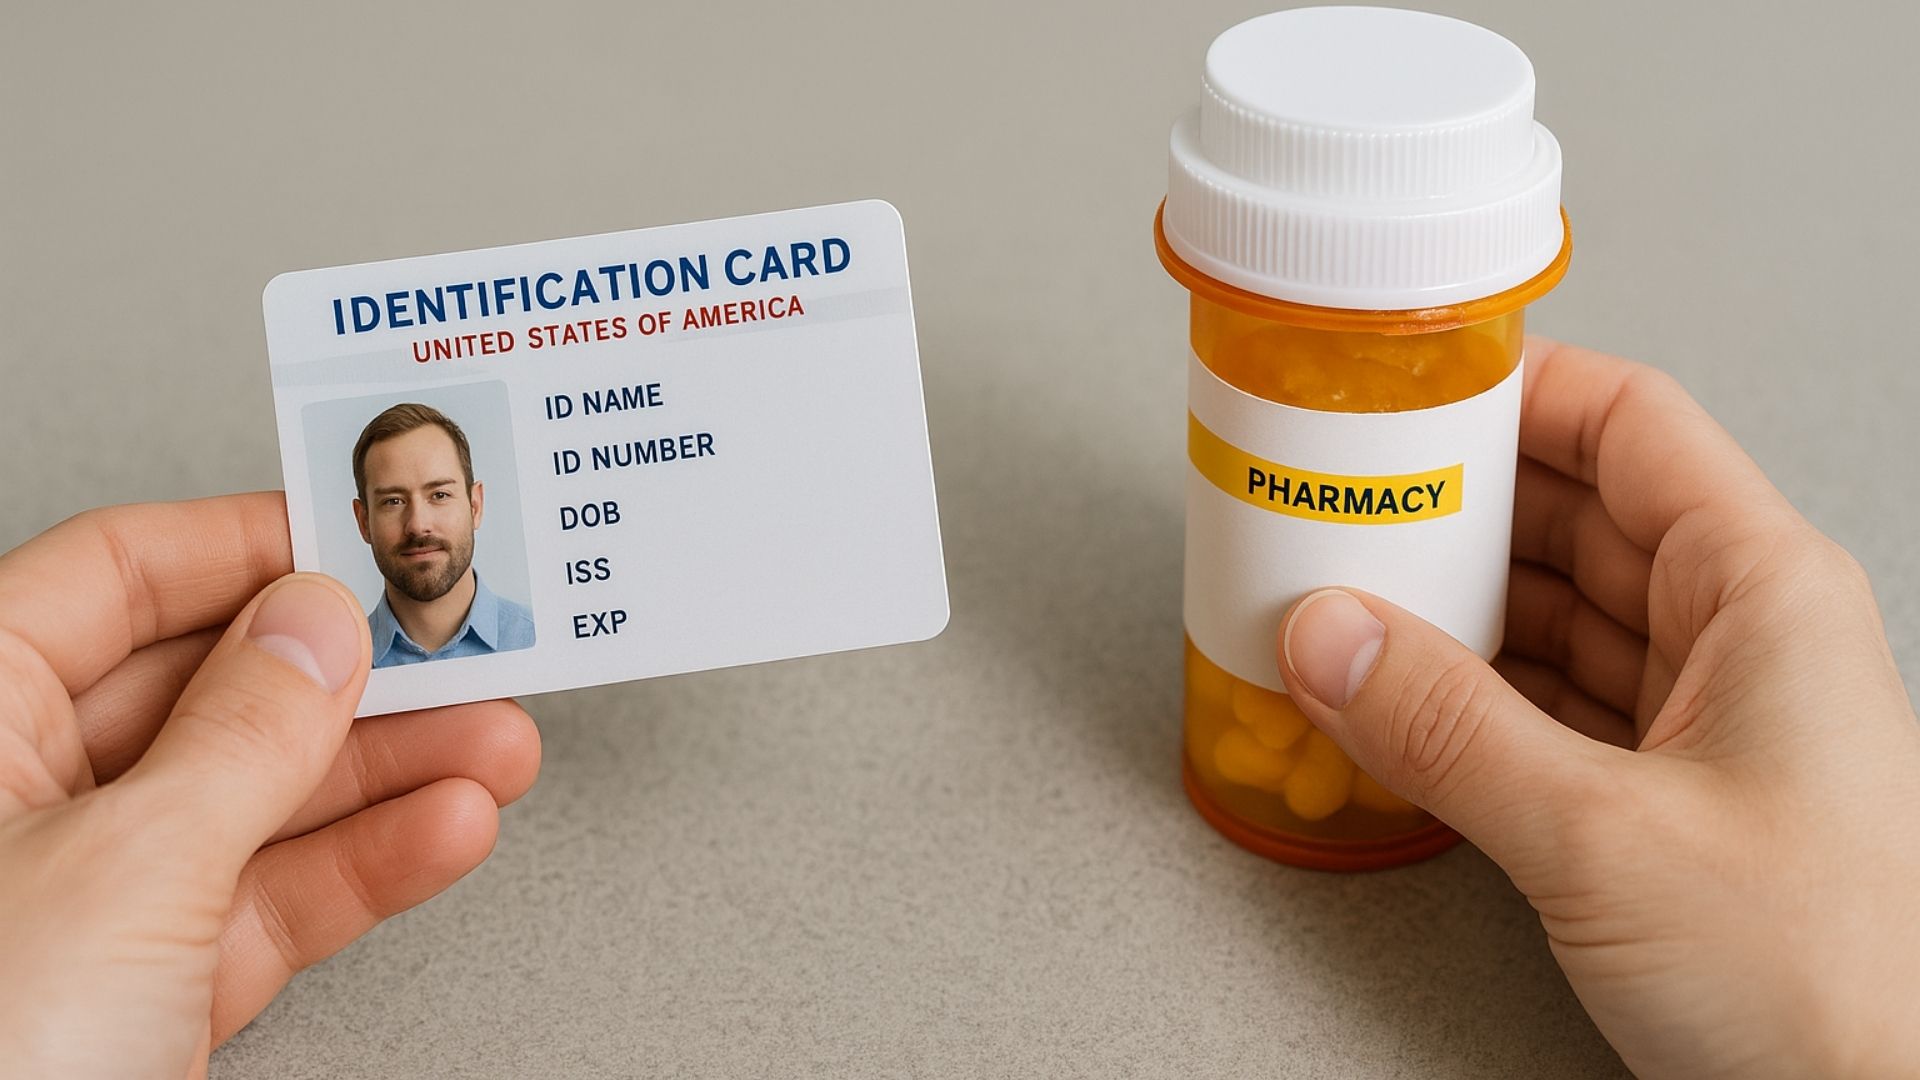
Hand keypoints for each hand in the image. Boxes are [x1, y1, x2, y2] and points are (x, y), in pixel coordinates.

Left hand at [0, 493, 540, 1077]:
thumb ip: (240, 734)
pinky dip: (371, 867)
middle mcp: (19, 800)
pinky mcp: (153, 990)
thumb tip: (316, 625)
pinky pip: (277, 899)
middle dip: (351, 672)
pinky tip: (446, 829)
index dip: (241, 545)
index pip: (111, 578)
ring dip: (393, 771)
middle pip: (212, 687)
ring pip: (264, 798)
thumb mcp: (125, 867)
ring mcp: (93, 900)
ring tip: (496, 738)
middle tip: (458, 643)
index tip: (356, 540)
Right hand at [1274, 340, 1919, 1078]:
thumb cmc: (1834, 980)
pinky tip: (1399, 703)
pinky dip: (1472, 699)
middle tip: (1343, 500)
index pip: (1632, 424)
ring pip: (1559, 616)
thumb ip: (1447, 728)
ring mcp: (1709, 719)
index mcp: (1764, 591)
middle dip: (1458, 504)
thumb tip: (1328, 636)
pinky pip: (1554, 707)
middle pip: (1580, 515)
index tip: (1408, 388)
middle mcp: (1743, 637)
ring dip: (1455, 608)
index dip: (1518, 389)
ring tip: (1348, 597)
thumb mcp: (1603, 836)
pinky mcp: (1670, 797)